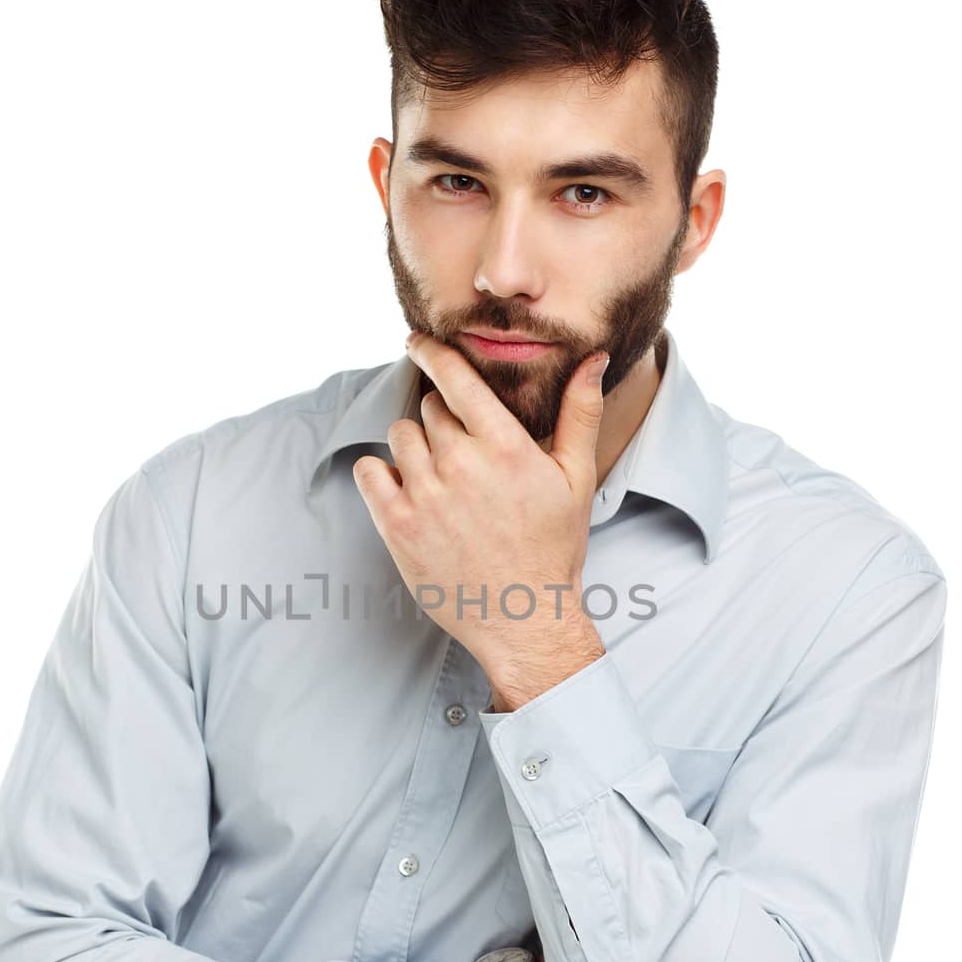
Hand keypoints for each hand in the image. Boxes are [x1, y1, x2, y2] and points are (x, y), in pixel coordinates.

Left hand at [352, 331, 609, 680]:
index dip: (432, 352)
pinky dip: (381, 472)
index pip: (456, 377)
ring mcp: (425, 495)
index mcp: (506, 447)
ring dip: (415, 444)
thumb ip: (580, 413)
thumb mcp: (577, 478)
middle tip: (459, 449)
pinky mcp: (397, 526)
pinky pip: (370, 471)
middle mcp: (461, 465)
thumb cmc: (552, 548)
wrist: (522, 618)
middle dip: (441, 418)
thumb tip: (592, 360)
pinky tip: (406, 487)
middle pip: (429, 408)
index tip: (418, 342)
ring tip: (440, 475)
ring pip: (400, 435)